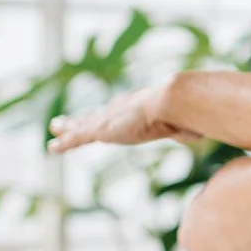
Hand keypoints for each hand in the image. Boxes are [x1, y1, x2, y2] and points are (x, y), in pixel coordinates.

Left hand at [48, 81, 201, 151]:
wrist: (174, 102)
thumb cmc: (185, 111)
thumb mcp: (184, 123)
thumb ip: (185, 128)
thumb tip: (198, 132)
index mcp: (139, 106)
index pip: (118, 112)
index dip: (108, 116)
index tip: (100, 117)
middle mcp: (121, 108)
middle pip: (96, 114)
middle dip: (81, 118)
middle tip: (66, 119)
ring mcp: (110, 118)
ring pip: (82, 124)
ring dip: (67, 127)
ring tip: (54, 127)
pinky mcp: (102, 130)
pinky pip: (78, 138)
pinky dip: (65, 143)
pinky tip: (53, 148)